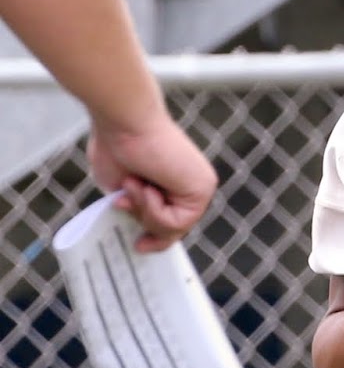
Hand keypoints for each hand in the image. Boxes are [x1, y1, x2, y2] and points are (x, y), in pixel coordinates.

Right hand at [87, 113, 218, 251]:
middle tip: (127, 201)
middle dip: (145, 220)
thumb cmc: (116, 144)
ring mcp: (200, 187)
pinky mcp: (203, 188)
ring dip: (145, 210)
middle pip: (173, 229)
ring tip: (135, 182)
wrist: (123, 122)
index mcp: (174, 182)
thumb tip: (138, 224)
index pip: (172, 220)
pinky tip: (146, 186)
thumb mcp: (122, 190)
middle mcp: (192, 184)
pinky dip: (153, 209)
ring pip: (173, 229)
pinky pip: (176, 223)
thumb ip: (134, 208)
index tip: (141, 245)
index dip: (156, 235)